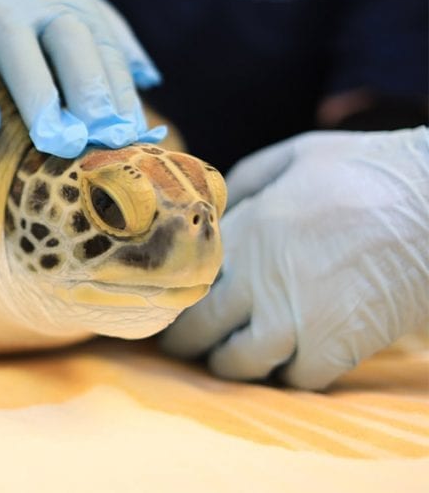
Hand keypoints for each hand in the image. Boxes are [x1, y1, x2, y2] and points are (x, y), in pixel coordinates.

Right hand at [0, 0, 163, 157]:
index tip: (134, 136)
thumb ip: (108, 28)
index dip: (121, 94)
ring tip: (55, 141)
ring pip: (18, 51)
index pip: (105, 50)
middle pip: (72, 47)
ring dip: (39, 97)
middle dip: (91, 93)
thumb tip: (149, 79)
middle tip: (103, 141)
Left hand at [161, 127, 428, 389]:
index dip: (172, 297)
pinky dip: (289, 377)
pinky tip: (289, 362)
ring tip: (232, 358)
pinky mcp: (336, 346)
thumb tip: (215, 210)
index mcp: (242, 232)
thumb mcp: (294, 156)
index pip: (184, 280)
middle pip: (199, 329)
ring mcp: (294, 318)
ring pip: (238, 363)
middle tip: (184, 346)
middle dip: (186, 342)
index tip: (168, 304)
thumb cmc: (367, 170)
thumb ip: (246, 182)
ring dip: (232, 364)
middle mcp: (257, 279)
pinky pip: (295, 380)